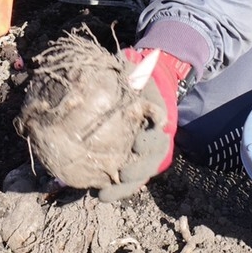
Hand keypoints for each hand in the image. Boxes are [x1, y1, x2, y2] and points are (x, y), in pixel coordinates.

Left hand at [97, 47, 190, 201]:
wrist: (140, 90)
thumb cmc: (138, 80)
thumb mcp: (139, 72)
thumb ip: (135, 70)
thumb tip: (122, 57)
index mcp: (156, 124)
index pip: (157, 138)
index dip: (149, 143)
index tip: (138, 143)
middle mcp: (151, 143)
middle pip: (148, 164)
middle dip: (136, 172)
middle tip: (122, 174)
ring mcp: (139, 156)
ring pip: (135, 177)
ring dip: (121, 188)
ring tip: (104, 196)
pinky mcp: (124, 162)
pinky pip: (120, 178)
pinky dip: (111, 188)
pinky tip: (94, 194)